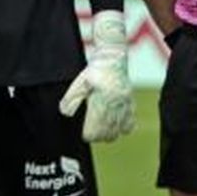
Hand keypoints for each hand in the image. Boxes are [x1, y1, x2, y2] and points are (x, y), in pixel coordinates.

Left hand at [60, 10, 135, 141]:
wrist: (113, 59)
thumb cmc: (94, 71)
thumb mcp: (79, 82)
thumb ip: (71, 98)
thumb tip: (65, 113)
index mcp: (102, 99)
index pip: (96, 127)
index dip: (88, 134)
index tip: (84, 134)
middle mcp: (116, 104)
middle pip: (107, 132)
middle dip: (98, 136)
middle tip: (91, 132)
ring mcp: (125, 104)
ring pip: (119, 131)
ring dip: (109, 134)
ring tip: (102, 131)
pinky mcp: (131, 104)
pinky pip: (130, 124)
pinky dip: (123, 129)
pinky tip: (116, 126)